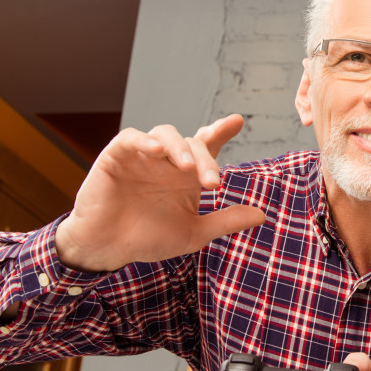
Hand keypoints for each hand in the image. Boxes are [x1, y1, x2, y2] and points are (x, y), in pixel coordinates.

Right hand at [54, 115, 266, 271]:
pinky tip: (157, 150)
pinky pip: (131, 138)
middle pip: (192, 143)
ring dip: (181, 148)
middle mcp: (167, 160)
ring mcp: (142, 155)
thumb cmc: (148, 238)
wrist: (108, 249)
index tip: (236, 121)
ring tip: (189, 168)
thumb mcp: (193, 233)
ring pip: (166, 133)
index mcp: (187, 174)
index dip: (221, 130)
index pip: (208, 145)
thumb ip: (225, 221)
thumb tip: (262, 215)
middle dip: (206, 160)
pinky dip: (144, 140)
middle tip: (212, 183)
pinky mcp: (116, 156)